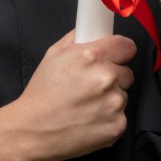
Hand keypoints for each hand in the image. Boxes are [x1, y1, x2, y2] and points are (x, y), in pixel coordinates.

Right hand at [4, 31, 135, 160]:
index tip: (115, 57)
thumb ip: (77, 39)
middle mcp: (106, 78)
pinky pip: (121, 116)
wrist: (33, 130)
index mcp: (91, 56)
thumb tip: (91, 30)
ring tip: (86, 105)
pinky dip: (109, 118)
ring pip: (123, 95)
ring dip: (110, 98)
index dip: (120, 52)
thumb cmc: (41, 93)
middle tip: (91, 86)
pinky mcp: (117, 125)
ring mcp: (114, 103)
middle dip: (113, 77)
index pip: (127, 47)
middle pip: (126, 72)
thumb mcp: (53, 55)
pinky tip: (90, 119)